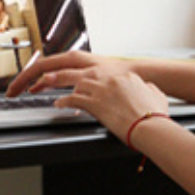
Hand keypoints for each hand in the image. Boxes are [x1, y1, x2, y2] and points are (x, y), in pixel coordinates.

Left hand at [10, 50, 168, 138]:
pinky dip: (63, 101)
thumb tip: (149, 89)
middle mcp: (108, 77)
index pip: (96, 71)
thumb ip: (148, 89)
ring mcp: (99, 88)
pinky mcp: (93, 102)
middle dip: (57, 73)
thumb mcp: (154, 94)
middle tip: (43, 77)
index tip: (77, 80)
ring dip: (54, 83)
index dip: (82, 76)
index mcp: (121, 75)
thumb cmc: (153, 113)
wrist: (150, 124)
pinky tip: (58, 104)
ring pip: (70, 80)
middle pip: (76, 70)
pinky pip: (72, 98)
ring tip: (40, 86)